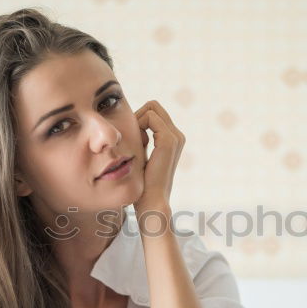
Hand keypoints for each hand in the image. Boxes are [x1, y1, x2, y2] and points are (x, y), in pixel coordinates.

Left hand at [133, 99, 184, 213]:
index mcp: (173, 138)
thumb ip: (140, 139)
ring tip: (134, 142)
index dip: (138, 119)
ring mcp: (175, 137)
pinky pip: (150, 117)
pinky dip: (137, 125)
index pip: (153, 112)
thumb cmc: (143, 183)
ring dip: (137, 121)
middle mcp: (177, 135)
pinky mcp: (168, 140)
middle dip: (137, 116)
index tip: (131, 137)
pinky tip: (135, 143)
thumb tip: (129, 124)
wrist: (151, 201)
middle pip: (153, 106)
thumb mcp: (141, 155)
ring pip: (152, 108)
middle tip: (130, 136)